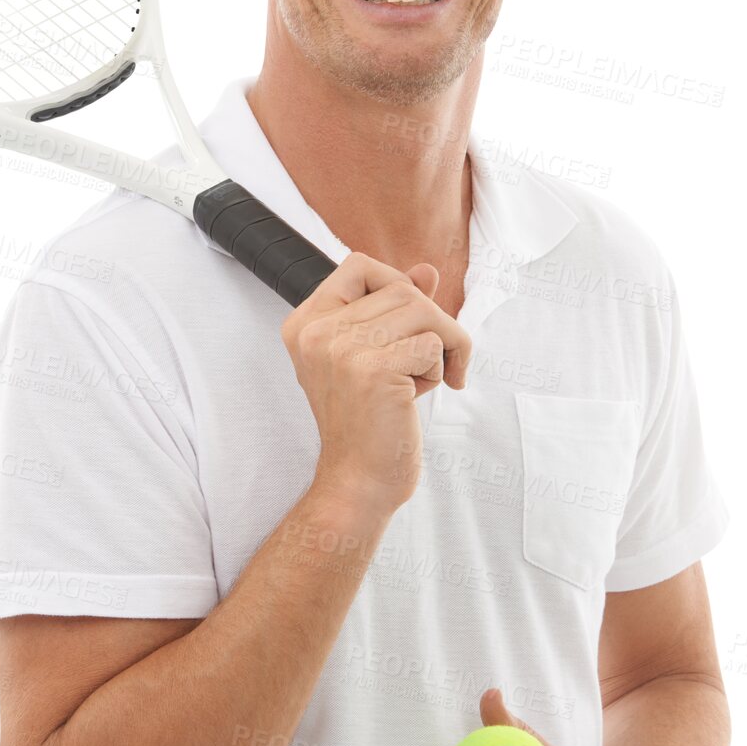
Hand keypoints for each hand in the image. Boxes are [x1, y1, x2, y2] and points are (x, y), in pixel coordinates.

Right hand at [282, 252, 471, 518]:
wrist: (357, 480)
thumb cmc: (367, 422)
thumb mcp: (372, 356)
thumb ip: (394, 310)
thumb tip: (427, 270)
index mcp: (304, 324)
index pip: (358, 265)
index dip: (396, 283)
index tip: (409, 323)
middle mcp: (315, 332)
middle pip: (401, 289)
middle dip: (430, 325)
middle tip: (426, 366)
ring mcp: (341, 349)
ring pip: (423, 312)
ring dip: (440, 347)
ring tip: (422, 381)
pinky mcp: (372, 370)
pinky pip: (434, 344)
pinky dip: (441, 370)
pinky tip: (418, 399)